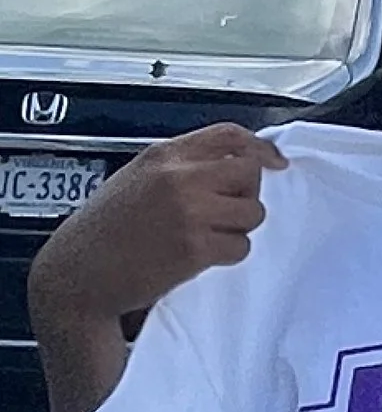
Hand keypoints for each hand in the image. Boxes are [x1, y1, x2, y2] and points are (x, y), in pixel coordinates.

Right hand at [31, 122, 285, 328]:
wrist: (77, 275)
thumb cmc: (103, 231)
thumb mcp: (136, 179)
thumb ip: (179, 167)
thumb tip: (229, 164)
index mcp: (163, 156)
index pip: (229, 136)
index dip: (260, 148)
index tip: (275, 162)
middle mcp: (179, 178)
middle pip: (250, 173)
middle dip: (247, 193)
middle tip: (227, 211)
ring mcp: (189, 213)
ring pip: (253, 212)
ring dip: (239, 227)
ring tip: (208, 236)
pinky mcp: (195, 249)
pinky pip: (241, 246)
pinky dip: (229, 254)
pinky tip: (202, 257)